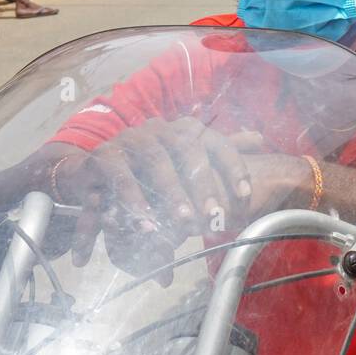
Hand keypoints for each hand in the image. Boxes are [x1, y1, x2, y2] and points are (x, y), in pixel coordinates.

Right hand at [51, 118, 265, 278]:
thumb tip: (260, 138)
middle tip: (211, 217)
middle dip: (201, 186)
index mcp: (184, 129)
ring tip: (178, 225)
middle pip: (186, 153)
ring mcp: (130, 141)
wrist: (95, 166)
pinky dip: (130, 204)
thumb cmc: (150, 166)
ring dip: (165, 197)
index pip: (217, 142)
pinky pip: (117, 181)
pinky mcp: (103, 157)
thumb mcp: (185, 158)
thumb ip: (220, 148)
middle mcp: (160, 129)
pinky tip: (144, 225)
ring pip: (151, 166)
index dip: (234, 167)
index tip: (246, 195)